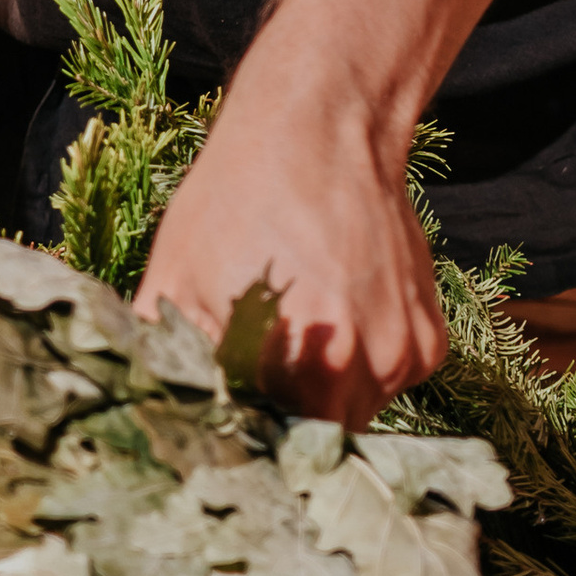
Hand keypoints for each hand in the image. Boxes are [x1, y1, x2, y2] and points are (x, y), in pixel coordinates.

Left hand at [135, 85, 446, 430]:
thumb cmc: (237, 196)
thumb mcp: (174, 277)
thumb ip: (161, 358)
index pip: (268, 450)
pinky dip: (358, 365)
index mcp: (304, 366)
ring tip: (290, 332)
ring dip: (320, 393)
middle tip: (248, 369)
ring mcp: (405, 355)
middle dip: (278, 417)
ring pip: (352, 414)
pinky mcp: (428, 340)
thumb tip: (146, 413)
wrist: (321, 125)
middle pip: (313, 440)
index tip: (220, 408)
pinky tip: (330, 312)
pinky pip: (385, 382)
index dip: (239, 435)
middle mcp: (367, 368)